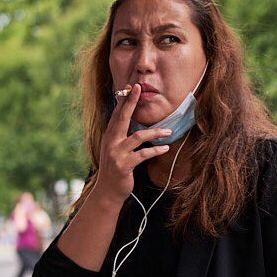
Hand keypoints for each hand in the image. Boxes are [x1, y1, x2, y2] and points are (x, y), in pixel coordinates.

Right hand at [92, 84, 172, 204]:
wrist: (108, 191)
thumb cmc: (115, 168)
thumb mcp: (115, 149)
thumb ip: (120, 135)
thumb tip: (129, 120)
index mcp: (109, 135)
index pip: (117, 113)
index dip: (124, 99)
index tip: (131, 86)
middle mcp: (111, 141)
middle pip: (122, 117)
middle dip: (131, 102)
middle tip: (139, 88)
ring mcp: (117, 153)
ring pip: (138, 136)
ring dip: (155, 132)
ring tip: (168, 132)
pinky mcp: (124, 165)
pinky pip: (143, 154)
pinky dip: (155, 150)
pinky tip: (165, 148)